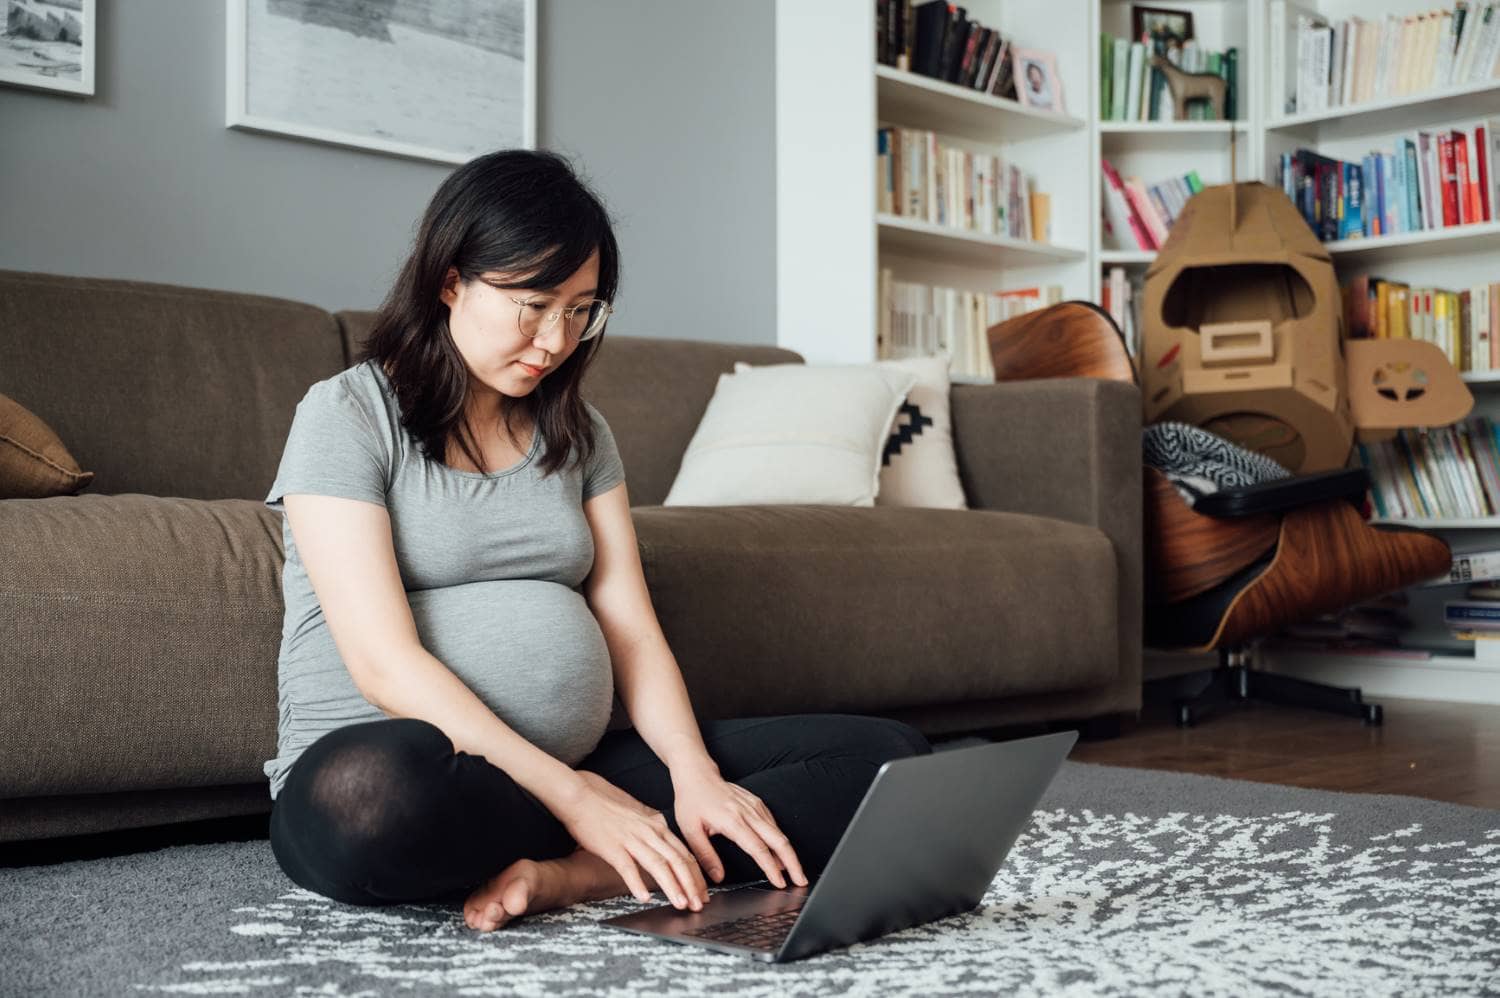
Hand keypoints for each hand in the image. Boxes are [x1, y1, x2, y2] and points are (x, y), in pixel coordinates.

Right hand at [553, 770, 708, 910]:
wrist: (581, 797)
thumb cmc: (606, 807)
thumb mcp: (637, 815)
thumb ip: (652, 827)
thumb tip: (664, 834)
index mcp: (656, 827)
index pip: (683, 853)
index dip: (696, 875)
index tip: (703, 892)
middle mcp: (648, 833)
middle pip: (677, 861)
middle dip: (691, 885)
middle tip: (699, 904)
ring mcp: (631, 840)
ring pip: (658, 865)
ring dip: (672, 887)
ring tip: (681, 904)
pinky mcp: (612, 847)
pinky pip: (628, 867)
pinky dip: (637, 883)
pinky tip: (644, 897)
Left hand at [670, 766, 807, 889]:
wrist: (697, 774)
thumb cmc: (692, 800)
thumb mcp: (690, 831)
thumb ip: (705, 855)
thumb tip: (718, 877)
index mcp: (732, 821)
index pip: (758, 848)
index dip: (771, 868)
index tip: (780, 882)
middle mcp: (748, 812)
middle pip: (778, 840)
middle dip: (793, 862)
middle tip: (800, 880)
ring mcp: (754, 806)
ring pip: (779, 832)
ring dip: (789, 853)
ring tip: (794, 872)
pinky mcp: (757, 803)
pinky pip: (773, 824)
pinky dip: (780, 841)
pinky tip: (781, 854)